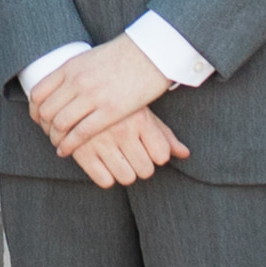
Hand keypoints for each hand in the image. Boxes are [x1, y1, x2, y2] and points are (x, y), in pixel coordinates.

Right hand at [44, 85, 185, 191]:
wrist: (80, 86)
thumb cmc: (120, 101)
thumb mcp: (143, 112)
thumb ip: (164, 135)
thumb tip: (185, 154)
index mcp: (139, 118)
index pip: (161, 155)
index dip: (157, 155)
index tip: (149, 148)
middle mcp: (122, 130)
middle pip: (146, 170)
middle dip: (142, 166)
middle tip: (133, 155)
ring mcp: (101, 141)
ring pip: (126, 178)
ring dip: (125, 173)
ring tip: (119, 160)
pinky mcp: (81, 151)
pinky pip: (103, 180)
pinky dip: (106, 177)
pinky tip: (104, 164)